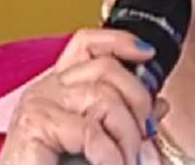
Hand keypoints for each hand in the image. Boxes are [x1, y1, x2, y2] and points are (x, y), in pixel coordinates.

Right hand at [0, 29, 166, 164]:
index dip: (119, 41)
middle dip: (138, 99)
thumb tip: (160, 105)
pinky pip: (90, 131)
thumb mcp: (101, 141)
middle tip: (146, 134)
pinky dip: (110, 155)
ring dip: (127, 134)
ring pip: (104, 97)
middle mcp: (46, 89)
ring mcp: (38, 104)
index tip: (147, 54)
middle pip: (106, 67)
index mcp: (60, 87)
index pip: (87, 44)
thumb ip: (127, 120)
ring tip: (128, 160)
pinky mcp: (34, 125)